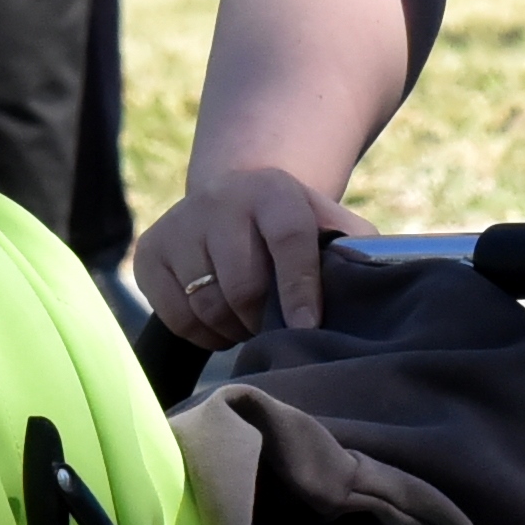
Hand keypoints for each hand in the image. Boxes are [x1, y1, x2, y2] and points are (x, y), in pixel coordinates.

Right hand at [136, 163, 336, 347]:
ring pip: (208, 305)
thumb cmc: (293, 227)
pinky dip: (202, 334)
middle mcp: (220, 200)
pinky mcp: (150, 251)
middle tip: (276, 330)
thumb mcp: (328, 224)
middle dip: (264, 321)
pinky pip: (175, 315)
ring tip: (250, 327)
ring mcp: (179, 224)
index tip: (307, 328)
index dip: (299, 288)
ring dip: (234, 331)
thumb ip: (356, 249)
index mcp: (272, 190)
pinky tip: (220, 325)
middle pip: (243, 285)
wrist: (232, 199)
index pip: (289, 239)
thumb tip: (374, 280)